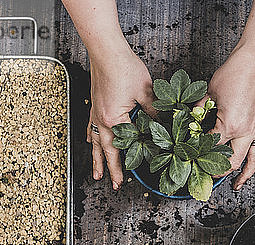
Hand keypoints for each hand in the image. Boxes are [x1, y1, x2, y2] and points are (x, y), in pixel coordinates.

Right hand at [88, 50, 155, 187]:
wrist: (106, 50)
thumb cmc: (124, 67)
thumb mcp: (146, 92)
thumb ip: (154, 111)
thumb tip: (164, 123)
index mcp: (115, 119)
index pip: (126, 145)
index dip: (133, 159)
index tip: (134, 173)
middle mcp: (102, 118)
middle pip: (106, 150)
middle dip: (110, 169)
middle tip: (114, 184)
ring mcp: (96, 112)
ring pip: (95, 142)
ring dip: (97, 158)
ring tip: (96, 173)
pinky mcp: (95, 104)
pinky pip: (91, 127)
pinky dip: (91, 137)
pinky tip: (90, 141)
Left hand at [200, 47, 254, 189]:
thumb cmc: (233, 73)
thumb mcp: (209, 93)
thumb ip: (200, 111)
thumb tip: (192, 121)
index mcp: (229, 125)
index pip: (211, 145)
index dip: (199, 151)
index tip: (192, 154)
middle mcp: (246, 130)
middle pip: (232, 161)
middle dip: (220, 171)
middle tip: (211, 175)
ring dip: (247, 174)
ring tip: (239, 185)